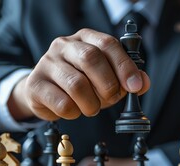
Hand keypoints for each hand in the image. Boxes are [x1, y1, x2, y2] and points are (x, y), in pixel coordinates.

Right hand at [8, 28, 150, 120]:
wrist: (44, 93)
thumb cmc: (80, 83)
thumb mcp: (105, 78)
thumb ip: (125, 80)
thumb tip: (143, 83)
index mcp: (85, 38)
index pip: (107, 44)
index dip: (124, 66)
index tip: (135, 86)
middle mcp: (64, 45)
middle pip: (91, 58)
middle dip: (108, 84)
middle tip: (112, 99)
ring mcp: (47, 63)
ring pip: (76, 84)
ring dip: (91, 104)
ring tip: (92, 108)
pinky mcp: (35, 84)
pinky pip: (62, 103)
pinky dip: (74, 113)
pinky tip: (74, 110)